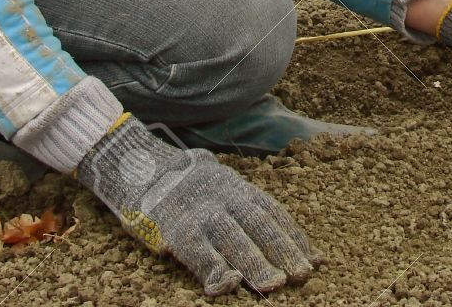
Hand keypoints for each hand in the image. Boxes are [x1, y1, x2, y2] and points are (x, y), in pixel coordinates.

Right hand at [77, 114, 316, 294]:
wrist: (137, 166)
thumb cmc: (184, 184)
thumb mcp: (217, 183)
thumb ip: (240, 202)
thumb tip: (273, 226)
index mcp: (234, 187)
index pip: (270, 212)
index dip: (293, 236)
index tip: (314, 258)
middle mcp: (221, 197)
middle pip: (257, 225)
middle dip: (281, 250)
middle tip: (302, 275)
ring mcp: (199, 213)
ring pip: (233, 240)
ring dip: (255, 264)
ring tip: (274, 285)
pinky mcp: (176, 230)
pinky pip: (199, 253)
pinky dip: (214, 270)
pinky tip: (228, 283)